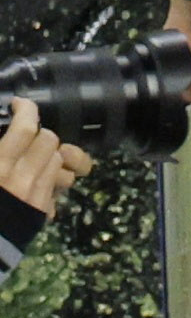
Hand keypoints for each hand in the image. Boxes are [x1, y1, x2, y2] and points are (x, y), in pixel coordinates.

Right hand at [0, 100, 89, 219]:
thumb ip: (1, 150)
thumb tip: (6, 138)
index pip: (25, 129)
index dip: (26, 110)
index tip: (19, 104)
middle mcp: (21, 179)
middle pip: (49, 140)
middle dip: (38, 133)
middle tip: (23, 135)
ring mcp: (35, 197)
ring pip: (57, 161)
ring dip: (46, 154)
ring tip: (28, 158)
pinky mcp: (41, 213)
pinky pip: (56, 185)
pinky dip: (47, 178)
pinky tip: (30, 180)